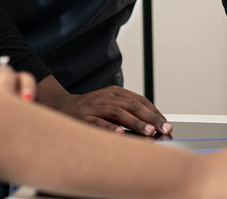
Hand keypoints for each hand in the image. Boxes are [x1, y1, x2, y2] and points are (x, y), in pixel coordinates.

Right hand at [39, 79, 170, 135]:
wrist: (59, 107)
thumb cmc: (89, 110)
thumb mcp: (108, 105)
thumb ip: (126, 112)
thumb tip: (152, 126)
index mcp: (114, 92)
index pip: (139, 100)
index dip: (154, 111)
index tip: (166, 124)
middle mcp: (105, 97)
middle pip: (132, 105)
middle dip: (151, 117)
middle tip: (164, 129)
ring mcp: (94, 106)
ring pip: (118, 112)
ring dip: (135, 122)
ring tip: (149, 131)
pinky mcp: (83, 117)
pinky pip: (98, 123)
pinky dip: (110, 128)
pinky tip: (121, 134)